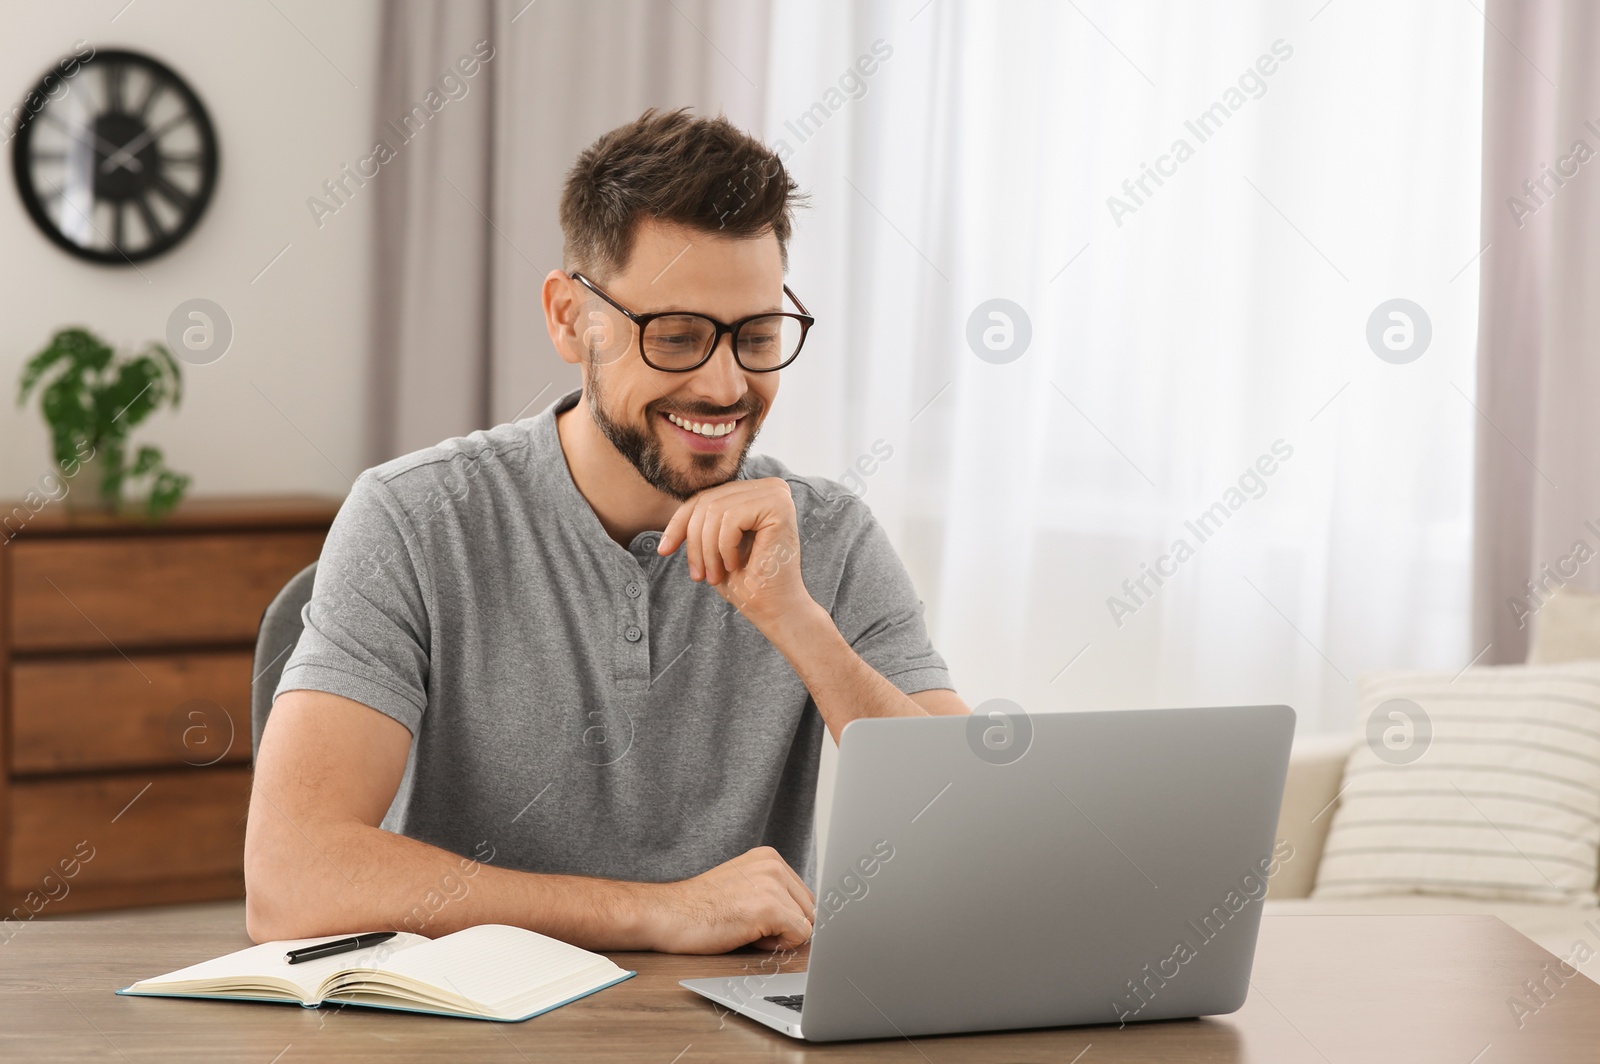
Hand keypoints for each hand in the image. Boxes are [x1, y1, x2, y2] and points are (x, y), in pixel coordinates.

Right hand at [642, 846, 814, 953]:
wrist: (667, 915)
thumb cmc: (699, 909)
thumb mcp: (743, 887)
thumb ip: (773, 892)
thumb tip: (807, 917)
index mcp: (769, 857)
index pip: (804, 897)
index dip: (784, 917)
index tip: (756, 919)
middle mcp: (774, 864)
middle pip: (810, 910)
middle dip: (786, 926)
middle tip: (747, 925)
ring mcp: (773, 883)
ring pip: (807, 924)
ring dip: (780, 936)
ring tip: (745, 927)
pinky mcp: (770, 906)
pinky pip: (800, 936)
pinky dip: (777, 946)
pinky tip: (747, 934)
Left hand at [658, 478, 815, 635]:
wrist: (772, 609)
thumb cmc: (745, 581)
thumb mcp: (712, 544)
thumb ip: (701, 518)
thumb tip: (671, 504)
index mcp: (755, 492)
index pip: (705, 497)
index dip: (679, 523)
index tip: (664, 550)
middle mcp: (770, 487)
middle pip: (708, 501)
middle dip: (694, 542)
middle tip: (698, 575)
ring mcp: (776, 493)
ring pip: (715, 510)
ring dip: (708, 550)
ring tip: (714, 575)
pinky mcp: (779, 507)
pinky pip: (731, 518)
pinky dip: (724, 548)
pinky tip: (734, 565)